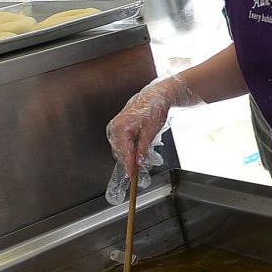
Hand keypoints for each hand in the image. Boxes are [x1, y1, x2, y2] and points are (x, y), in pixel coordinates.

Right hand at [105, 75, 200, 202]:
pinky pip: (122, 142)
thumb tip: (139, 163)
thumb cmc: (154, 109)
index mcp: (121, 127)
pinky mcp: (119, 126)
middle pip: (120, 151)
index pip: (124, 152)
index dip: (128, 165)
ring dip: (129, 156)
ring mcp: (115, 126)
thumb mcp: (151, 131)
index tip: (131, 175)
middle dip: (129, 162)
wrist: (156, 96)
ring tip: (139, 164)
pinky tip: (136, 154)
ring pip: (120, 148)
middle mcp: (114, 127)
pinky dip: (129, 149)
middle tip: (137, 173)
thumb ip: (143, 148)